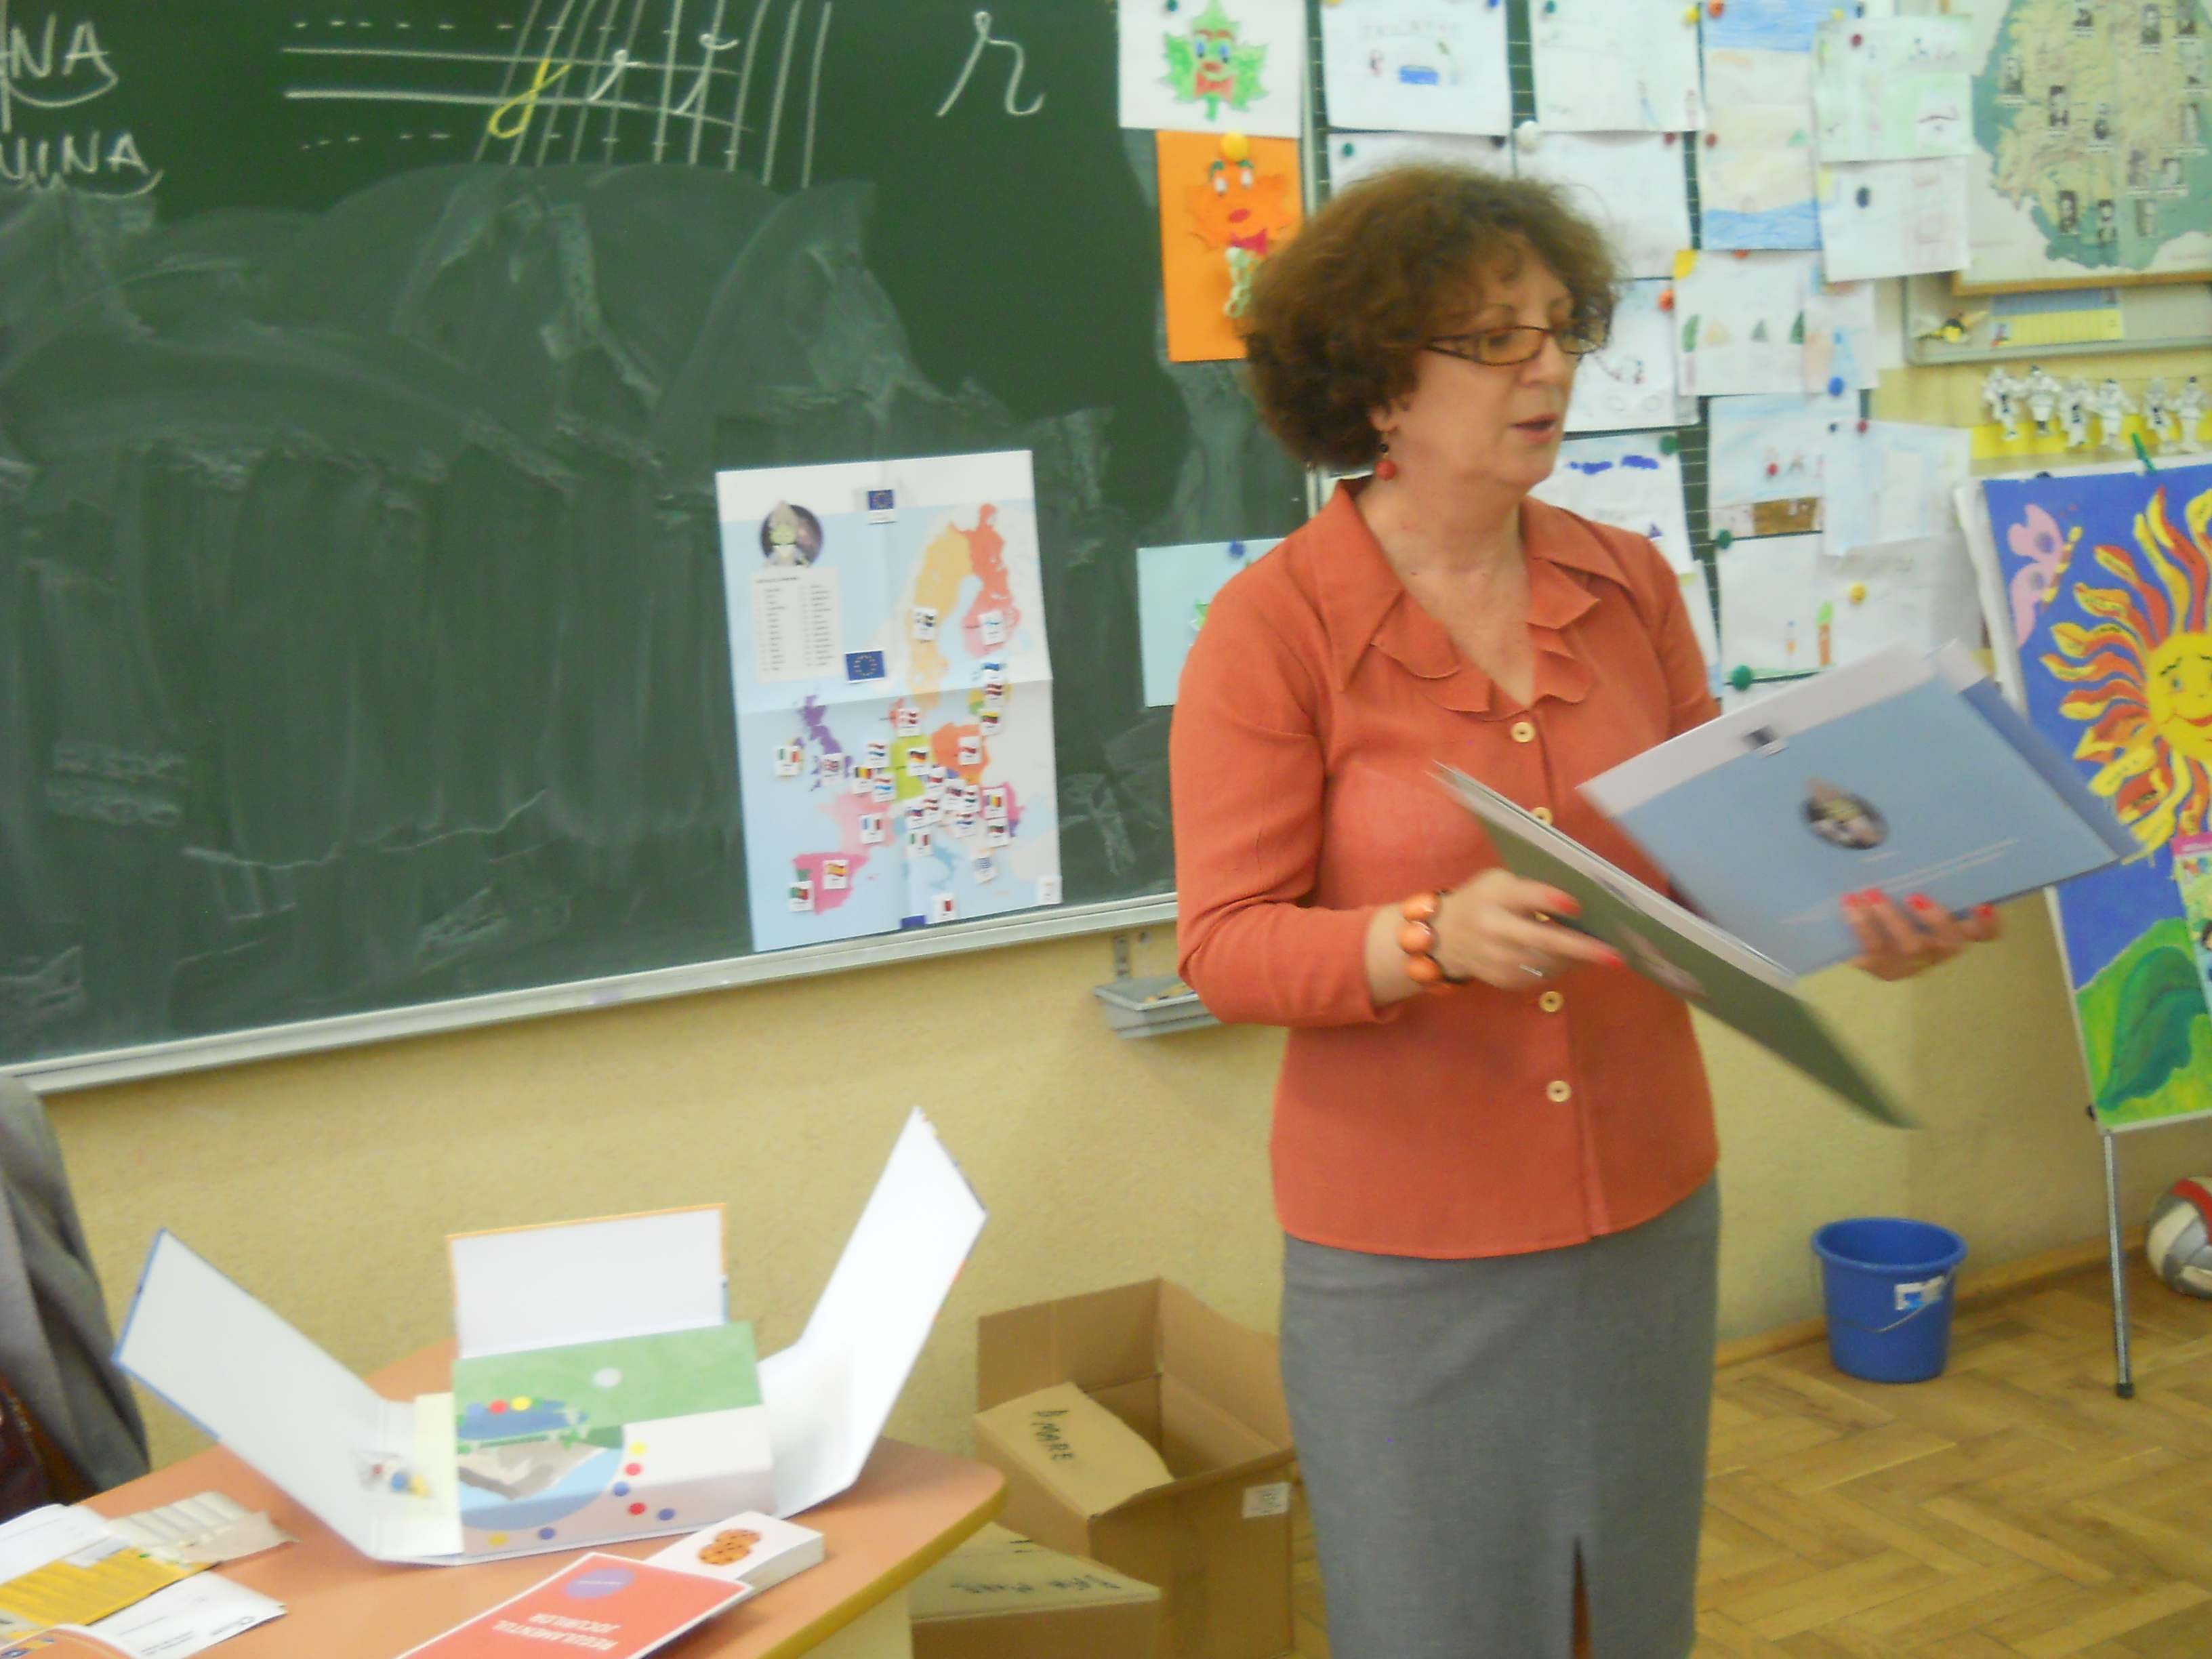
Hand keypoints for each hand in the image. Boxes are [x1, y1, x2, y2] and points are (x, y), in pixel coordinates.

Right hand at [1432, 869, 1624, 990]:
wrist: (1444, 937)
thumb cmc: (1482, 900)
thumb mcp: (1497, 882)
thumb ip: (1531, 889)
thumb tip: (1581, 905)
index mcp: (1494, 897)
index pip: (1525, 897)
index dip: (1550, 901)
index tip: (1577, 905)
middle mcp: (1494, 931)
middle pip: (1543, 940)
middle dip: (1582, 948)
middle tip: (1615, 955)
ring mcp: (1498, 960)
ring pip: (1549, 963)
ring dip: (1580, 959)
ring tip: (1604, 954)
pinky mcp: (1504, 980)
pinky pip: (1544, 975)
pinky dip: (1564, 966)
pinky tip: (1577, 959)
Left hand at [1844, 890, 2001, 980]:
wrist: (1860, 937)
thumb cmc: (1898, 905)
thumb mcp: (1915, 890)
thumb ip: (1926, 877)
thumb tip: (1916, 841)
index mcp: (1955, 931)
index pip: (1985, 934)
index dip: (1988, 924)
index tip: (1981, 904)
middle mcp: (1938, 950)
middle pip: (1952, 944)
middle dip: (1936, 920)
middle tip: (1915, 896)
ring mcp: (1910, 962)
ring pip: (1908, 946)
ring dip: (1890, 918)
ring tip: (1871, 893)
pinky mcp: (1881, 966)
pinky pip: (1872, 949)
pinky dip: (1861, 925)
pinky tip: (1850, 903)